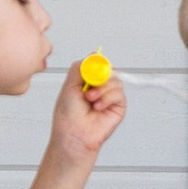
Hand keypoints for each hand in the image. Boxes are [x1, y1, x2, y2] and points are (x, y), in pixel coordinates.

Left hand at [49, 58, 125, 176]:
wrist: (73, 134)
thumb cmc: (68, 115)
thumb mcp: (70, 85)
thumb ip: (81, 67)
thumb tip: (95, 54)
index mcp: (87, 80)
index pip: (97, 64)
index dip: (96, 64)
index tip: (90, 69)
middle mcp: (100, 87)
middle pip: (109, 69)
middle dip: (98, 77)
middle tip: (88, 88)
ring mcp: (110, 96)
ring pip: (116, 80)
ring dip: (102, 89)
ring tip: (90, 100)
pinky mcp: (119, 106)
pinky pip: (119, 93)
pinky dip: (108, 98)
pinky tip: (98, 106)